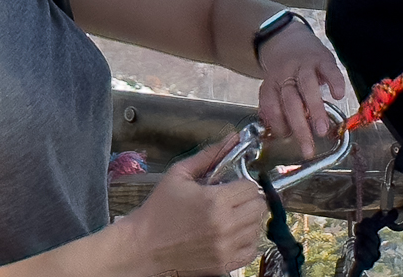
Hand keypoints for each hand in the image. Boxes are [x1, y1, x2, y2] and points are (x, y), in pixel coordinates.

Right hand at [113, 139, 266, 275]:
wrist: (142, 247)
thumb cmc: (158, 212)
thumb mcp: (179, 175)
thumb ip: (209, 155)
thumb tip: (232, 138)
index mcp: (215, 201)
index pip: (252, 188)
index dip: (242, 184)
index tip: (232, 187)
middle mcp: (225, 226)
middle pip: (259, 207)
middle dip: (248, 201)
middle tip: (233, 201)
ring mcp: (225, 247)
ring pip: (257, 228)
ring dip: (248, 221)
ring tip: (229, 218)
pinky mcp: (223, 264)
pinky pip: (251, 250)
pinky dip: (246, 242)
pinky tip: (230, 235)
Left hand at [255, 21, 347, 157]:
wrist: (287, 38)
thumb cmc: (284, 73)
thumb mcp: (275, 87)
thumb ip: (279, 107)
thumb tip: (285, 133)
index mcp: (271, 84)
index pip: (271, 107)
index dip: (278, 124)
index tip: (288, 138)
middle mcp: (286, 74)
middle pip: (290, 102)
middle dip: (300, 127)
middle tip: (308, 148)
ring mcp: (304, 65)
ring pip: (308, 87)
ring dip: (315, 110)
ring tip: (323, 130)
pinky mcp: (322, 58)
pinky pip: (328, 70)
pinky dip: (334, 82)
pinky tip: (338, 95)